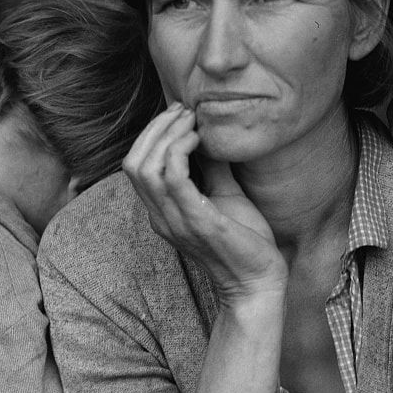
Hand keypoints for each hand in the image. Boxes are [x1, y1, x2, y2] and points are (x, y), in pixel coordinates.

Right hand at [123, 103, 286, 301]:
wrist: (259, 282)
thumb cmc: (244, 242)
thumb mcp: (225, 195)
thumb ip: (213, 168)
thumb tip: (211, 134)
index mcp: (162, 211)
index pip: (135, 166)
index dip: (151, 134)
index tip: (179, 114)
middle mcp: (161, 217)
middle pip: (133, 162)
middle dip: (155, 128)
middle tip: (184, 111)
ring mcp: (175, 221)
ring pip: (146, 167)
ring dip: (167, 134)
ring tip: (192, 121)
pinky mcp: (197, 222)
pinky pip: (173, 178)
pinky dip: (181, 151)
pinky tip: (200, 140)